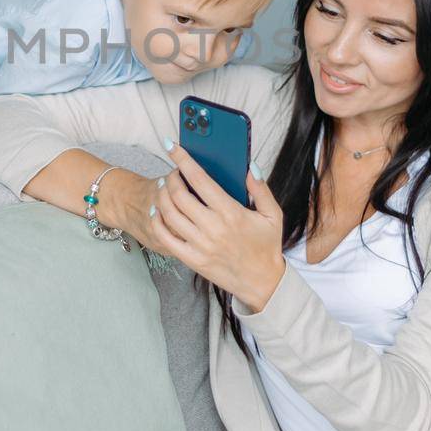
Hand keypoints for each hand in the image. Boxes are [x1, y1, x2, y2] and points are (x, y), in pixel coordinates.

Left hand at [149, 142, 285, 311]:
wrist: (263, 284)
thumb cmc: (267, 246)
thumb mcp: (273, 214)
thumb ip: (260, 188)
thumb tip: (249, 165)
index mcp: (231, 213)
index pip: (200, 179)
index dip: (183, 159)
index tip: (172, 146)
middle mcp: (213, 228)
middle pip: (179, 194)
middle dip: (171, 177)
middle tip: (173, 171)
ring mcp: (200, 245)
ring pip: (169, 213)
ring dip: (162, 195)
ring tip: (165, 187)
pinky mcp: (192, 260)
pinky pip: (166, 238)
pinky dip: (158, 221)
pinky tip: (159, 211)